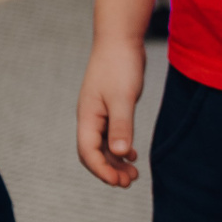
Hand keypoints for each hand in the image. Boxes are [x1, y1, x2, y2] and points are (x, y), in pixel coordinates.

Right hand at [76, 39, 144, 187]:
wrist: (120, 38)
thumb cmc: (119, 65)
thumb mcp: (123, 98)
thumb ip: (121, 126)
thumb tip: (120, 154)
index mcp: (88, 118)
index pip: (88, 153)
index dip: (102, 170)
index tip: (119, 182)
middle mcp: (90, 118)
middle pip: (94, 153)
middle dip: (109, 170)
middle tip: (129, 182)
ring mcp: (99, 112)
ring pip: (103, 145)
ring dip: (116, 160)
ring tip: (133, 173)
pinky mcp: (110, 106)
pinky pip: (111, 134)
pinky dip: (120, 146)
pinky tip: (132, 153)